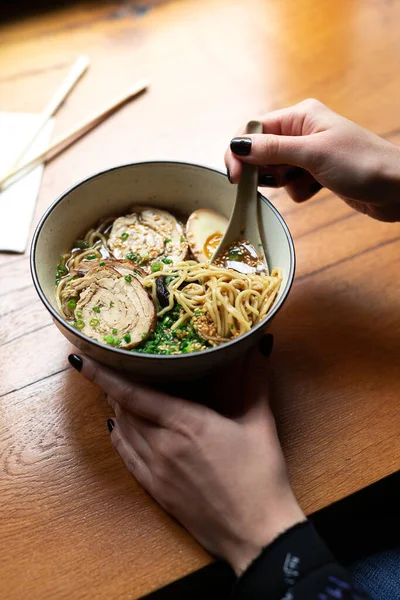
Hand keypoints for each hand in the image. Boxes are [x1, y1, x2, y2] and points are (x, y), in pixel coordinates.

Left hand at [70, 342, 304, 574]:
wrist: (256, 533)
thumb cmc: (261, 477)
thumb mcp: (260, 423)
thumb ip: (255, 380)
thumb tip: (259, 345)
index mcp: (186, 423)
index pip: (133, 393)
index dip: (104, 375)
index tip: (81, 361)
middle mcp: (163, 444)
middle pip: (124, 409)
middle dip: (113, 388)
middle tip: (111, 369)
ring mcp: (156, 470)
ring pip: (123, 432)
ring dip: (116, 410)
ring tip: (115, 393)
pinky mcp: (156, 490)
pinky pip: (127, 457)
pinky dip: (118, 438)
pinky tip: (117, 429)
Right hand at [225, 98, 399, 221]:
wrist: (397, 189)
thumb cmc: (362, 163)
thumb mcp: (313, 154)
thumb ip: (272, 150)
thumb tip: (236, 144)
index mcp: (300, 116)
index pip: (254, 129)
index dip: (239, 151)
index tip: (234, 176)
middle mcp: (301, 132)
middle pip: (261, 152)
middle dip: (264, 171)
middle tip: (275, 182)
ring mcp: (308, 154)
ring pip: (275, 171)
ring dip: (284, 183)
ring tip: (306, 182)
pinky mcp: (315, 173)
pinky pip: (291, 184)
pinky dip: (298, 191)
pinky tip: (317, 190)